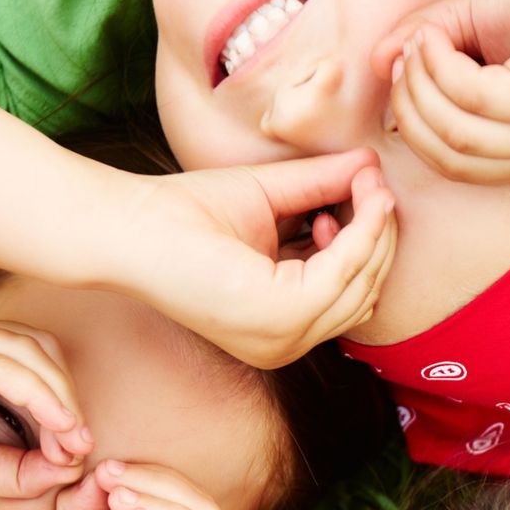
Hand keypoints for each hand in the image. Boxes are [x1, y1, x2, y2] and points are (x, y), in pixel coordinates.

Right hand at [0, 314, 89, 500]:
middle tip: (81, 445)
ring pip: (27, 351)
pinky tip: (55, 430)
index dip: (64, 398)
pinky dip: (38, 397)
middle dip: (69, 395)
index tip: (77, 448)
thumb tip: (71, 468)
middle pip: (39, 347)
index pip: (32, 357)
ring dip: (61, 398)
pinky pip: (0, 367)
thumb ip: (17, 467)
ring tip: (75, 441)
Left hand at [123, 149, 396, 368]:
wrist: (129, 224)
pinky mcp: (278, 318)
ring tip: (365, 185)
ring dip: (374, 230)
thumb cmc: (183, 212)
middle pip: (365, 292)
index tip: (368, 190)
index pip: (350, 293)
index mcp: (278, 326)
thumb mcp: (272, 197)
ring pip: (363, 284)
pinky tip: (359, 198)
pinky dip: (362, 232)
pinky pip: (345, 273)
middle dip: (380, 235)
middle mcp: (283, 344)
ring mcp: (281, 339)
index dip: (369, 241)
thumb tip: (373, 165)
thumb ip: (321, 186)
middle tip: (375, 185)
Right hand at [373, 0, 509, 185]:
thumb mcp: (466, 31)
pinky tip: (440, 33)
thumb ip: (423, 53)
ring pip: (458, 132)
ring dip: (424, 81)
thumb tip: (377, 65)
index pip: (458, 167)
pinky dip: (443, 64)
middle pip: (453, 158)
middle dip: (413, 105)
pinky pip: (473, 99)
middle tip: (405, 53)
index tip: (402, 70)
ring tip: (423, 37)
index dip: (416, 124)